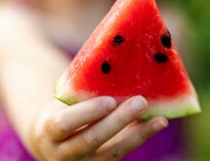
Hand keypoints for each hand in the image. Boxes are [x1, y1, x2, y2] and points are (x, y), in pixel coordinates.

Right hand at [31, 96, 167, 160]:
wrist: (52, 140)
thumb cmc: (62, 110)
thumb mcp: (64, 101)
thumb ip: (81, 90)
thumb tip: (116, 59)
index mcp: (48, 131)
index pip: (64, 124)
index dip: (88, 113)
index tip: (110, 100)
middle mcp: (63, 153)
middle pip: (92, 139)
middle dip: (119, 121)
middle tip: (141, 102)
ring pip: (113, 152)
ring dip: (138, 134)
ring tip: (160, 120)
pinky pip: (123, 153)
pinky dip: (140, 138)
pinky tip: (157, 124)